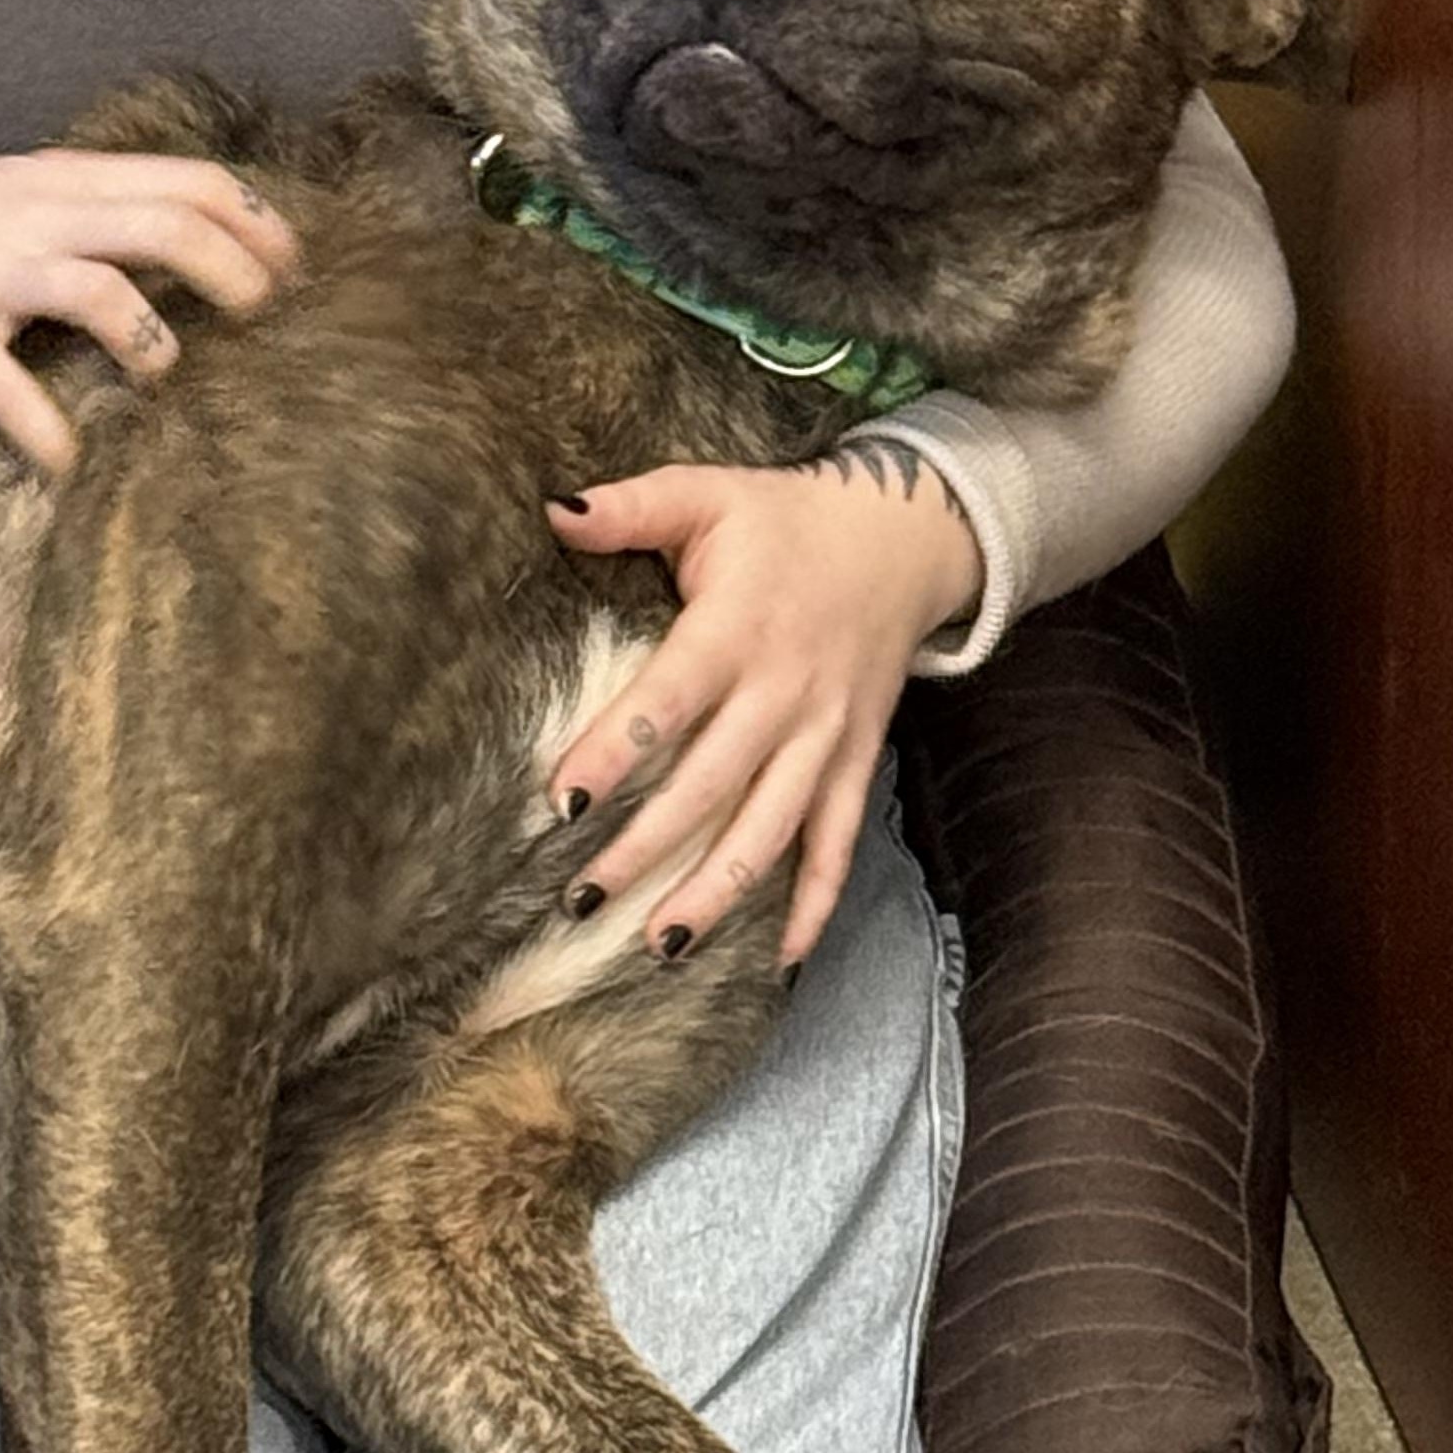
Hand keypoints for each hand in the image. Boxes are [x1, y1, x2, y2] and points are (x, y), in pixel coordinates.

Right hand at [0, 149, 298, 473]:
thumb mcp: (5, 198)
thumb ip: (82, 213)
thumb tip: (179, 244)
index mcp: (57, 182)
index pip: (185, 179)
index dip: (254, 219)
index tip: (297, 265)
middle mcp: (31, 215)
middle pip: (166, 224)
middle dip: (235, 271)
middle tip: (268, 318)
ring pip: (103, 292)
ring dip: (155, 344)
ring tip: (168, 381)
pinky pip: (6, 389)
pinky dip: (47, 432)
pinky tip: (69, 464)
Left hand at [543, 443, 981, 964]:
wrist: (902, 537)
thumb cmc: (785, 519)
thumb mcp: (707, 493)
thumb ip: (630, 506)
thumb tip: (551, 510)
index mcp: (737, 629)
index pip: (669, 700)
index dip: (616, 750)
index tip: (561, 800)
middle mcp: (783, 693)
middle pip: (710, 785)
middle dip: (646, 848)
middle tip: (582, 898)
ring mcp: (825, 735)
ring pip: (771, 830)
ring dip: (718, 893)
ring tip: (660, 945)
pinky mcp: (857, 759)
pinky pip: (838, 842)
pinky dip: (816, 903)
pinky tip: (779, 959)